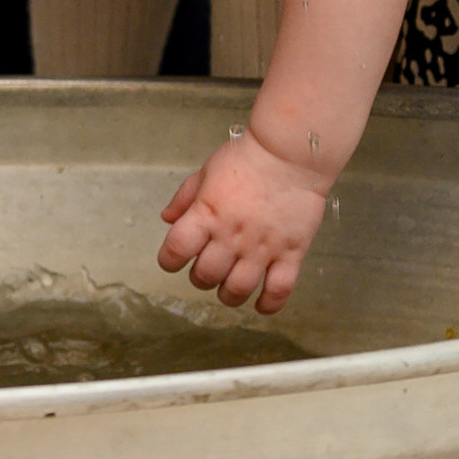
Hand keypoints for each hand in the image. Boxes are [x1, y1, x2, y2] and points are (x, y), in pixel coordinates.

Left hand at [156, 126, 331, 313]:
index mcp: (206, 214)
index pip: (176, 251)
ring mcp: (262, 247)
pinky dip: (268, 304)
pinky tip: (261, 305)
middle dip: (199, 278)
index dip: (168, 261)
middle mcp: (231, 236)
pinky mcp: (291, 253)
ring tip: (229, 288)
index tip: (172, 261)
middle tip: (206, 271)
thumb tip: (166, 219)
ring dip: (228, 295)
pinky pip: (279, 290)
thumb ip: (185, 198)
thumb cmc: (247, 158)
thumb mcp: (206, 171)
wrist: (290, 154)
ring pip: (238, 289)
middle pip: (205, 276)